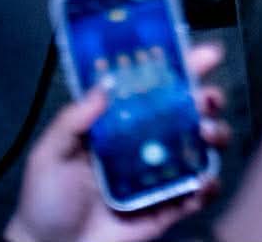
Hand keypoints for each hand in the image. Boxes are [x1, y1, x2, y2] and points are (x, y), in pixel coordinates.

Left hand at [6, 43, 229, 241]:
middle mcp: (147, 146)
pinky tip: (204, 181)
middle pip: (189, 114)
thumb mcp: (49, 156)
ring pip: (202, 148)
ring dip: (215, 135)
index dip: (183, 69)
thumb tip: (104, 86)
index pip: (156, 90)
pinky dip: (210, 185)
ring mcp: (161, 176)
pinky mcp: (169, 207)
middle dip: (207, 99)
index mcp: (122, 126)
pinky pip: (199, 193)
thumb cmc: (46, 201)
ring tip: (208, 135)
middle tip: (207, 98)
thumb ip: (72, 121)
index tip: (207, 54)